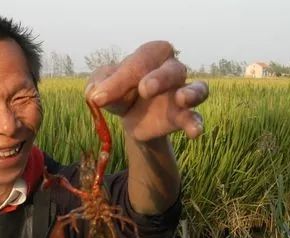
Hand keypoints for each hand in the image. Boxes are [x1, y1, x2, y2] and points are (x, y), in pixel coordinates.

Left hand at [86, 41, 208, 141]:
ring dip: (191, 93)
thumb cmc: (120, 91)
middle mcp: (172, 69)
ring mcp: (182, 92)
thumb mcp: (103, 86)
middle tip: (144, 89)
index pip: (139, 61)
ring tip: (182, 99)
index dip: (120, 78)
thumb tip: (94, 94)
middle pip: (170, 70)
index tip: (99, 97)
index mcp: (151, 54)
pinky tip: (195, 131)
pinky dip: (195, 123)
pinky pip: (195, 117)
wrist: (132, 117)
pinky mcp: (182, 116)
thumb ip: (98, 85)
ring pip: (196, 88)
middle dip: (159, 78)